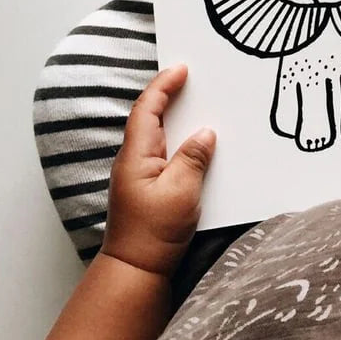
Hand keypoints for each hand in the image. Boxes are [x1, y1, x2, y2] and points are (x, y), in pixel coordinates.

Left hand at [101, 64, 215, 277]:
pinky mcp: (148, 187)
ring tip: (198, 103)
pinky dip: (179, 138)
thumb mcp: (180, 191)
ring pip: (158, 134)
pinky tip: (197, 142)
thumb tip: (206, 133)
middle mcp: (134, 159)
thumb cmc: (153, 233)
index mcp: (136, 154)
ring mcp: (139, 174)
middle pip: (150, 117)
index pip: (147, 108)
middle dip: (168, 94)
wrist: (135, 270)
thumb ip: (193, 157)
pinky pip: (165, 152)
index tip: (182, 68)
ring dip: (175, 116)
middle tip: (192, 77)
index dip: (163, 85)